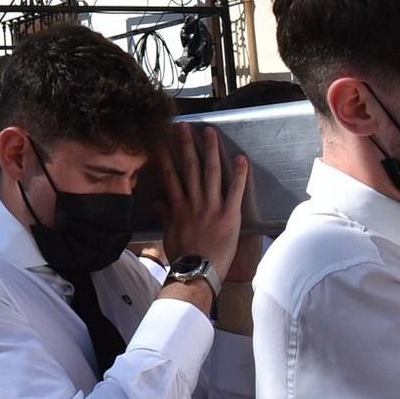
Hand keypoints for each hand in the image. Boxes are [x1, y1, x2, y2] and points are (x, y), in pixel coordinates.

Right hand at [157, 124, 247, 280]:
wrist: (198, 271)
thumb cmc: (182, 255)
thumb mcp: (169, 234)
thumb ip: (165, 215)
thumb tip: (158, 202)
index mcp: (178, 206)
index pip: (170, 176)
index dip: (166, 157)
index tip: (162, 141)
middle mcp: (193, 201)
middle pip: (190, 168)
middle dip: (186, 145)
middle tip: (184, 127)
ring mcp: (212, 206)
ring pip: (211, 173)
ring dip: (211, 151)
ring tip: (210, 132)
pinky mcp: (229, 214)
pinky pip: (235, 190)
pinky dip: (239, 174)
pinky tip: (241, 158)